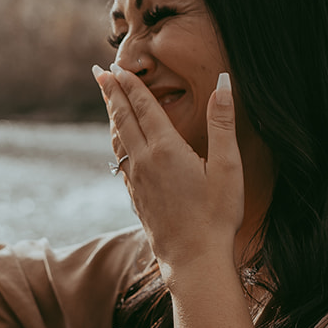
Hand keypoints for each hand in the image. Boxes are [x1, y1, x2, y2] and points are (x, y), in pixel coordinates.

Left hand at [93, 63, 244, 279]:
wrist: (193, 261)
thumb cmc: (217, 216)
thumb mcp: (229, 167)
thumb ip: (223, 122)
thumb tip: (225, 82)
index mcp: (166, 149)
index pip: (143, 106)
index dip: (129, 84)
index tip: (116, 66)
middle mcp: (144, 162)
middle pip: (122, 118)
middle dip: (110, 92)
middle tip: (98, 71)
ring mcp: (137, 181)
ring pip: (117, 139)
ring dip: (111, 115)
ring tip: (105, 98)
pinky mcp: (137, 197)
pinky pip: (120, 160)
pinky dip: (116, 141)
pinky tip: (119, 142)